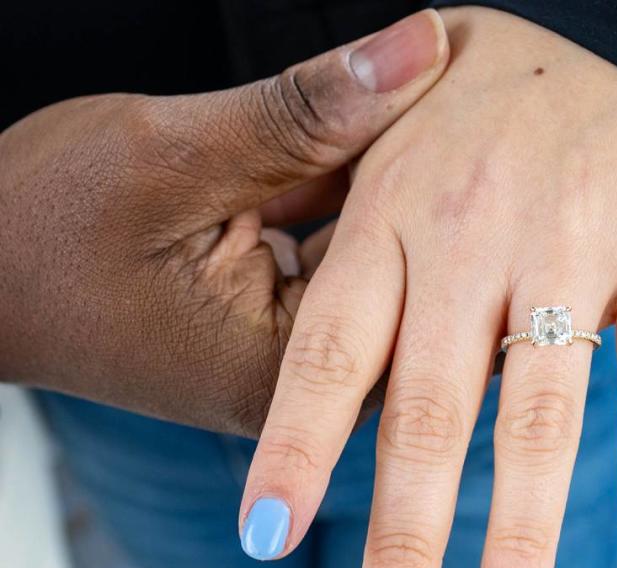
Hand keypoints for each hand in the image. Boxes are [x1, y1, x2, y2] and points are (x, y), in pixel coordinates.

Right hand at [0, 10, 448, 434]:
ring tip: (429, 115)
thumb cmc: (40, 223)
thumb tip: (422, 45)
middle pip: (413, 287)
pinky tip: (366, 145)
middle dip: (433, 190)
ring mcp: (289, 362)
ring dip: (390, 193)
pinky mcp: (274, 327)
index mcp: (285, 374)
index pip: (428, 294)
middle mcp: (300, 389)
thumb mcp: (174, 155)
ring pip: (380, 270)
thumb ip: (305, 112)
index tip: (488, 120)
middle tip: (469, 107)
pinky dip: (348, 203)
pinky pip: (340, 261)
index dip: (462, 193)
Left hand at [243, 7, 616, 567]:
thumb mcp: (395, 144)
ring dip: (526, 524)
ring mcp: (574, 234)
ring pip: (543, 403)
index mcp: (392, 213)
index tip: (265, 537)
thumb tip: (327, 371)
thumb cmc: (483, 100)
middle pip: (432, 407)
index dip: (298, 451)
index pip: (330, 354)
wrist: (611, 17)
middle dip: (408, 533)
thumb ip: (359, 247)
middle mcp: (473, 232)